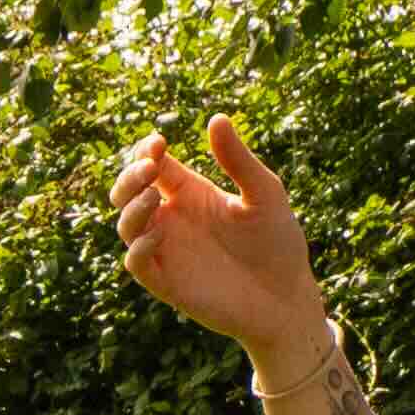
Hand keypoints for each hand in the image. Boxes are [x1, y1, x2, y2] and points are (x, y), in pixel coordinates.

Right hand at [111, 113, 326, 358]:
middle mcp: (173, 219)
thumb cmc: (278, 242)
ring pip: (127, 224)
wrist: (287, 297)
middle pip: (129, 190)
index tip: (158, 142)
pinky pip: (137, 263)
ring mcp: (168, 251)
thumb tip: (216, 117)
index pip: (152, 164)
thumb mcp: (263, 193)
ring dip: (132, 207)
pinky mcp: (167, 283)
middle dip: (130, 175)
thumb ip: (239, 160)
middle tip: (148, 166)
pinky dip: (138, 247)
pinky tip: (157, 234)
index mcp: (191, 193)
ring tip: (153, 196)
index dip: (146, 150)